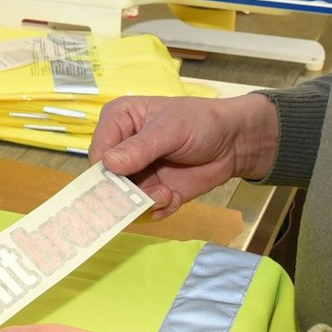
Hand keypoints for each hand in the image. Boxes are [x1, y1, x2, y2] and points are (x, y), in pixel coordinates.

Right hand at [89, 93, 278, 219]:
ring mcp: (136, 173)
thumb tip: (108, 163)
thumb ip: (141, 148)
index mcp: (119, 121)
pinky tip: (174, 198)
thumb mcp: (171, 130)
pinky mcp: (151, 192)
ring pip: (123, 200)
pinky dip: (158, 209)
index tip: (121, 185)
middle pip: (106, 181)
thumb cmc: (201, 123)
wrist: (234, 143)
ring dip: (144, 203)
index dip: (104, 172)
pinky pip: (143, 211)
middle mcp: (121, 148)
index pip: (98, 152)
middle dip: (126, 194)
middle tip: (151, 195)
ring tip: (167, 195)